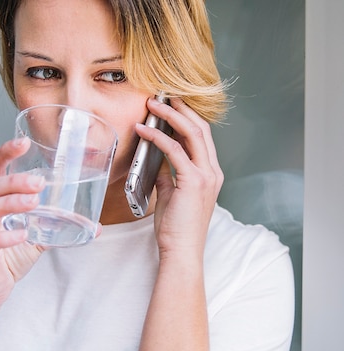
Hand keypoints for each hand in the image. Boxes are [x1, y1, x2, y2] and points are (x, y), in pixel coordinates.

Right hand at [0, 137, 46, 308]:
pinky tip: (20, 235)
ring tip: (33, 203)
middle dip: (13, 182)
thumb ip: (57, 226)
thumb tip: (95, 225)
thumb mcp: (35, 237)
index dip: (5, 153)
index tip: (23, 142)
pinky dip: (2, 237)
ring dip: (9, 203)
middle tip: (38, 183)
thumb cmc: (9, 258)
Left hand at [135, 97, 223, 257]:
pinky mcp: (194, 182)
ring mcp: (206, 176)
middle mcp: (212, 171)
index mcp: (209, 173)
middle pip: (200, 128)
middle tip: (162, 94)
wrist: (181, 250)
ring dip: (170, 115)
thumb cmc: (175, 228)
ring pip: (192, 133)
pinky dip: (158, 137)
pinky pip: (175, 150)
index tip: (170, 104)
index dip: (187, 117)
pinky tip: (144, 130)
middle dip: (181, 108)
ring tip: (152, 103)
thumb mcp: (171, 195)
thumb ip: (168, 176)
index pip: (201, 137)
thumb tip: (157, 163)